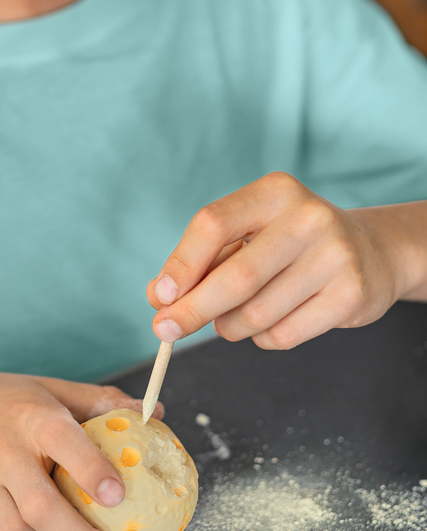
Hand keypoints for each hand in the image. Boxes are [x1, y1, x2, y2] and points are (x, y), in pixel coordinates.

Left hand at [146, 171, 422, 350]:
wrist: (370, 253)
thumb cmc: (289, 245)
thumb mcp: (248, 235)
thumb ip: (202, 262)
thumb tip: (159, 298)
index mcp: (274, 192)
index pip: (213, 224)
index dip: (181, 264)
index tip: (159, 296)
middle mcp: (307, 218)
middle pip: (235, 277)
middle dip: (193, 310)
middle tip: (166, 330)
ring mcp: (334, 256)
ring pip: (255, 314)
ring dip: (230, 327)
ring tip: (235, 317)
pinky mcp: (350, 295)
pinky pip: (282, 335)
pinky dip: (261, 338)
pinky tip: (272, 321)